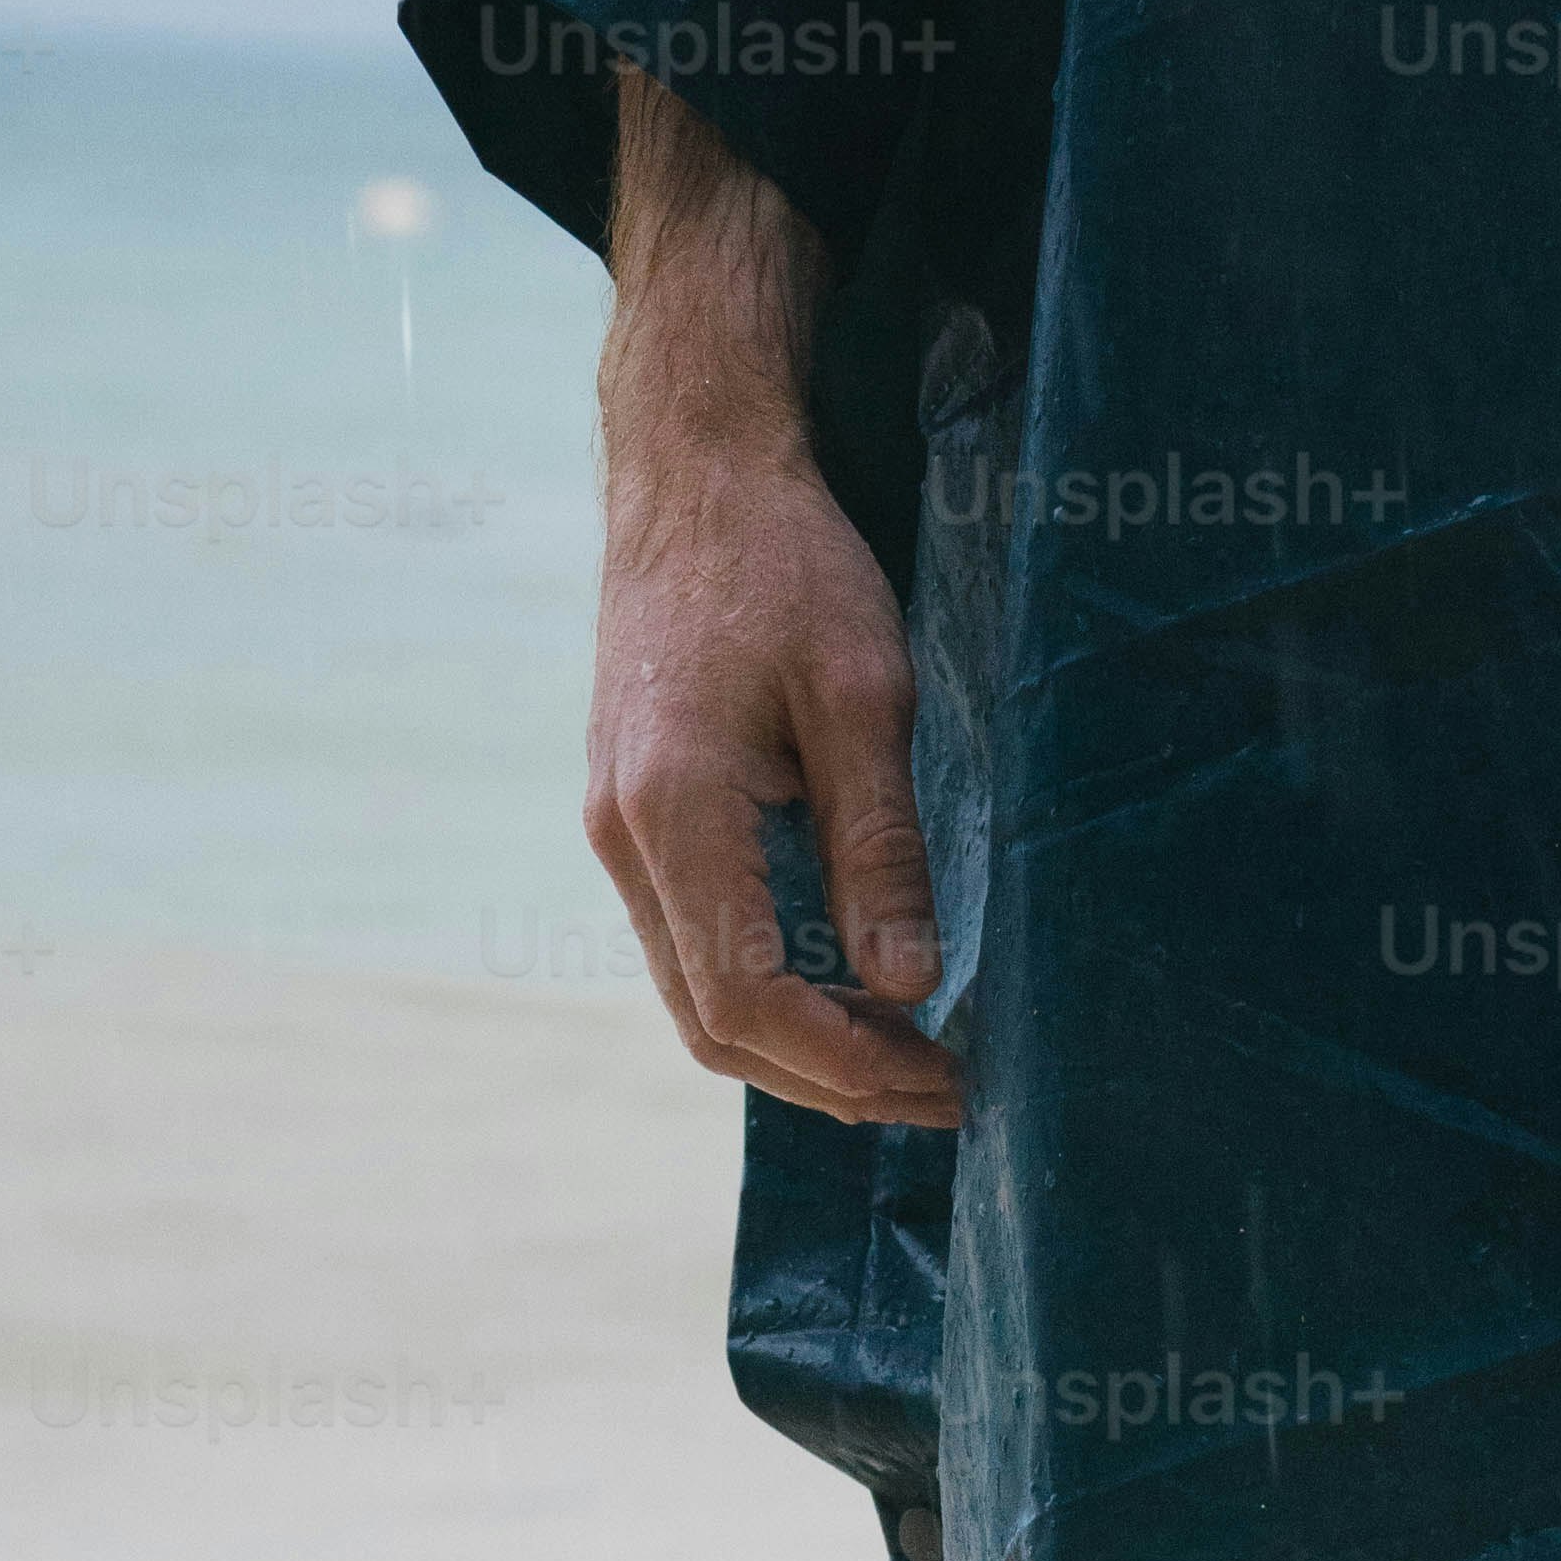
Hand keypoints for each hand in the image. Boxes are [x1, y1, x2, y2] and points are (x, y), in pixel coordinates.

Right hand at [584, 80, 961, 1130]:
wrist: (691, 470)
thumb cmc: (784, 563)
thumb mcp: (862, 695)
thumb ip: (881, 847)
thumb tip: (907, 987)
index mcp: (675, 810)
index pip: (750, 999)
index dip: (850, 1064)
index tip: (945, 1080)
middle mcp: (623, 838)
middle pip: (715, 1023)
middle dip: (830, 1078)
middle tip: (943, 1090)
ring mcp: (616, 833)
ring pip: (698, 996)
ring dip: (802, 1047)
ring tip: (910, 1057)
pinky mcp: (633, 819)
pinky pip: (696, 945)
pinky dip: (773, 991)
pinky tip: (854, 989)